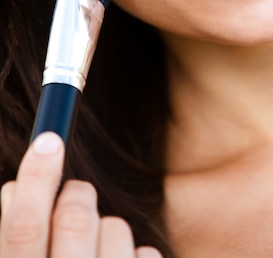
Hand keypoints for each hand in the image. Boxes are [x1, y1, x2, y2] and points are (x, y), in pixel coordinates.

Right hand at [0, 132, 161, 257]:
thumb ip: (18, 239)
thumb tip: (14, 187)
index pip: (24, 227)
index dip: (35, 178)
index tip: (49, 139)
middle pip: (75, 218)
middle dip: (77, 195)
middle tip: (76, 198)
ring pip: (115, 227)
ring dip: (107, 228)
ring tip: (96, 252)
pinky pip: (145, 252)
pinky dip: (132, 254)